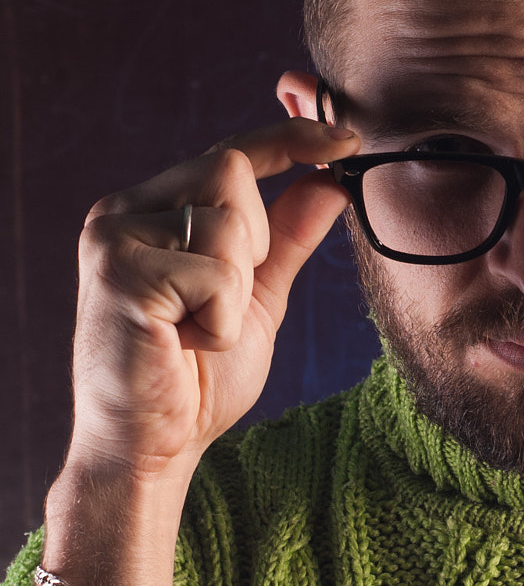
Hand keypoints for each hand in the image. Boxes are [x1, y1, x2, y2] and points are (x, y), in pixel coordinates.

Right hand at [68, 118, 358, 482]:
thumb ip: (287, 239)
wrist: (148, 449)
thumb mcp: (254, 298)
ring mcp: (114, 238)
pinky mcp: (119, 273)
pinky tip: (185, 345)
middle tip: (217, 305)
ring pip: (227, 224)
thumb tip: (331, 180)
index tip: (347, 137)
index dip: (290, 136)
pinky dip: (219, 322)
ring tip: (195, 331)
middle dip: (252, 242)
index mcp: (152, 209)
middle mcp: (123, 211)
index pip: (229, 150)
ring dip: (235, 292)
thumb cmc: (195, 380)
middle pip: (231, 171)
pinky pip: (214, 275)